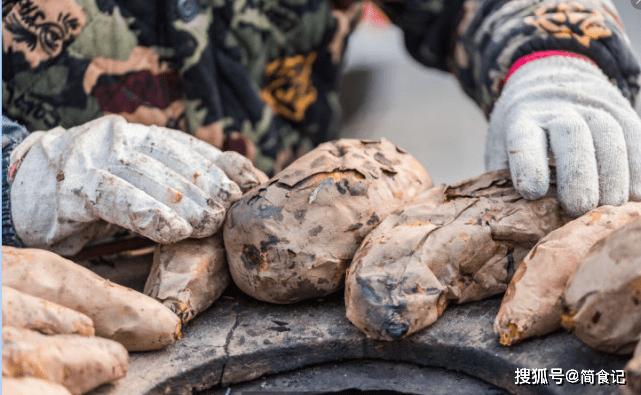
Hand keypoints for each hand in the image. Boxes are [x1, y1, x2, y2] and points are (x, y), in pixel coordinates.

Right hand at [9, 115, 266, 253]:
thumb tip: (240, 179)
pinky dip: (147, 213)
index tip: (247, 187)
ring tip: (208, 224)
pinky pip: (114, 198)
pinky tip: (174, 230)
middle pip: (172, 159)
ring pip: (146, 173)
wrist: (23, 190)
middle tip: (228, 214)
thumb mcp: (139, 181)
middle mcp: (117, 139)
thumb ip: (181, 179)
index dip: (221, 167)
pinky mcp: (71, 187)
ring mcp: (92, 158)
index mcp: (138, 136)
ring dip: (183, 202)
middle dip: (206, 187)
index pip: (189, 148)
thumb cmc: (93, 191)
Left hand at [487, 56, 640, 215]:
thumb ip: (505, 176)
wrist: (547, 84)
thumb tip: (515, 219)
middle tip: (579, 209)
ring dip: (614, 173)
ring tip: (612, 206)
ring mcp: (592, 106)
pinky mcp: (620, 111)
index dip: (529, 164)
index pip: (524, 138)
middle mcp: (557, 109)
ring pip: (609, 133)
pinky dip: (638, 165)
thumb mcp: (502, 146)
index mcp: (521, 118)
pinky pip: (635, 135)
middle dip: (578, 174)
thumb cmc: (523, 132)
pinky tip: (636, 194)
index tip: (532, 192)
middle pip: (572, 135)